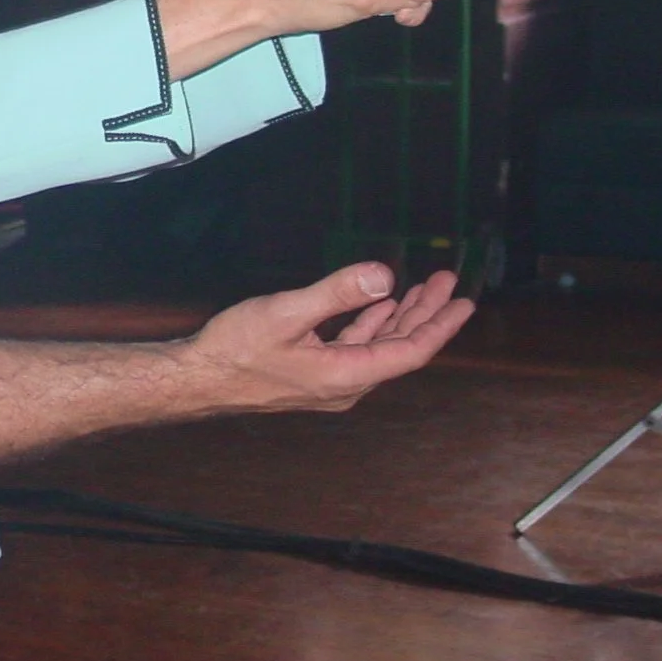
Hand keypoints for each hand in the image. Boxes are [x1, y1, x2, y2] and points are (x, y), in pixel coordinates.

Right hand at [178, 263, 472, 415]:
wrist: (199, 378)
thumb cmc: (236, 349)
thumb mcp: (287, 313)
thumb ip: (336, 293)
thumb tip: (384, 276)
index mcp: (346, 375)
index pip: (409, 351)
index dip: (439, 325)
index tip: (462, 301)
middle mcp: (346, 384)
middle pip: (399, 348)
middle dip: (425, 314)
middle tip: (446, 282)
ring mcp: (330, 381)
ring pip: (379, 347)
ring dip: (400, 317)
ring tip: (422, 289)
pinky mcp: (315, 374)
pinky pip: (357, 348)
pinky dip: (372, 324)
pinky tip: (377, 306)